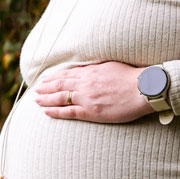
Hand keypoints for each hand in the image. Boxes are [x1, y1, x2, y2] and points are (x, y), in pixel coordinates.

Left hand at [34, 62, 150, 122]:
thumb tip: (87, 69)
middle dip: (46, 88)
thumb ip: (96, 69)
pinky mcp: (91, 111)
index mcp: (90, 72)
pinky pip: (69, 112)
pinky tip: (47, 112)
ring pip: (60, 98)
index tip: (46, 80)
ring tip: (36, 101)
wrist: (142, 89)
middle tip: (36, 91)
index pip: (66, 75)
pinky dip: (56, 112)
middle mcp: (84, 84)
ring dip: (46, 99)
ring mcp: (86, 98)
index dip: (54, 78)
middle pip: (59, 85)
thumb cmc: (131, 77)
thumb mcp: (110, 66)